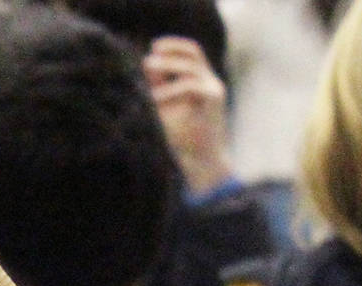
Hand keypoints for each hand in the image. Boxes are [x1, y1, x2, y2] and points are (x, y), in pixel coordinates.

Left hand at [144, 37, 234, 196]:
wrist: (201, 163)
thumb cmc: (181, 139)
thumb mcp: (165, 109)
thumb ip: (159, 87)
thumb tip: (147, 65)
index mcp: (202, 81)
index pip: (192, 53)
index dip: (174, 46)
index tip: (154, 46)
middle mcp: (210, 82)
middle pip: (193, 54)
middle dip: (170, 53)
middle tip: (148, 59)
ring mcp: (214, 89)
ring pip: (191, 67)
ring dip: (167, 67)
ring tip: (148, 69)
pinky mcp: (214, 99)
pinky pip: (190, 85)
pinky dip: (170, 89)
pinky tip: (155, 98)